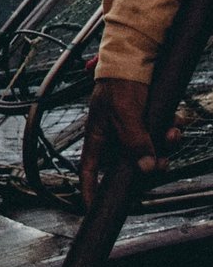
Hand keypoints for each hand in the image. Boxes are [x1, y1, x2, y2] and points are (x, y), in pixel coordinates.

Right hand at [79, 78, 180, 206]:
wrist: (136, 58)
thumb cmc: (119, 83)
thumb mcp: (124, 112)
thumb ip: (134, 140)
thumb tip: (147, 168)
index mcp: (98, 137)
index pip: (89, 170)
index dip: (90, 190)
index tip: (92, 208)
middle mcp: (115, 139)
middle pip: (130, 167)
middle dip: (151, 167)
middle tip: (165, 161)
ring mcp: (133, 132)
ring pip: (151, 154)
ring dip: (166, 147)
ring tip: (174, 131)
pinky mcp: (149, 124)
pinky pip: (162, 139)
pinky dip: (171, 133)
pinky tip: (176, 121)